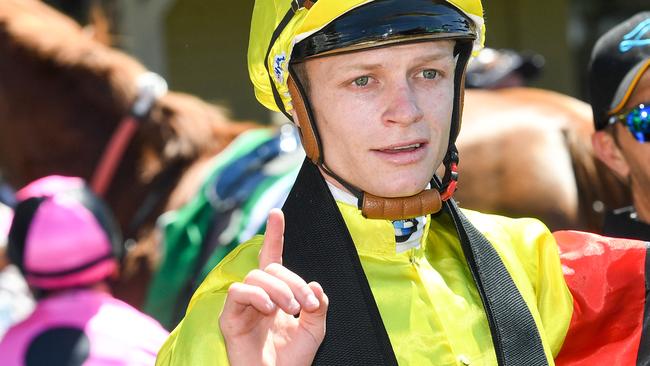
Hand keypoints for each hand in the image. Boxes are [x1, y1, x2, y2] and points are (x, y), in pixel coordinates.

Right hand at [219, 208, 328, 365]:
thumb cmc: (293, 360)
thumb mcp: (315, 329)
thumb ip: (318, 306)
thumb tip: (315, 284)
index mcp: (277, 295)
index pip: (273, 260)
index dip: (275, 236)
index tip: (277, 214)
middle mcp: (258, 296)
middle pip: (271, 269)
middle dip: (293, 281)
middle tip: (306, 305)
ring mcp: (242, 306)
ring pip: (256, 276)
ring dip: (279, 289)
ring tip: (291, 309)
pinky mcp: (229, 318)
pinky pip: (238, 292)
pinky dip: (257, 295)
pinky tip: (269, 309)